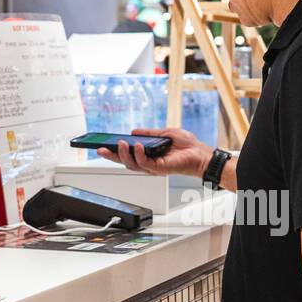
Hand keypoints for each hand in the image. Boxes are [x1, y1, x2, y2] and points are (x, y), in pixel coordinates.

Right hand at [96, 127, 210, 178]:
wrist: (201, 154)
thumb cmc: (188, 146)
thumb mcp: (164, 133)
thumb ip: (149, 133)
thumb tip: (134, 132)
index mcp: (149, 155)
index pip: (129, 155)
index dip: (115, 152)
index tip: (103, 146)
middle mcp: (150, 163)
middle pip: (126, 162)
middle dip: (112, 156)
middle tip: (101, 149)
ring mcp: (154, 168)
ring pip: (133, 165)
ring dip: (124, 154)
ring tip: (121, 143)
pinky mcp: (161, 169)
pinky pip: (145, 164)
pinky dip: (139, 155)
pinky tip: (137, 146)